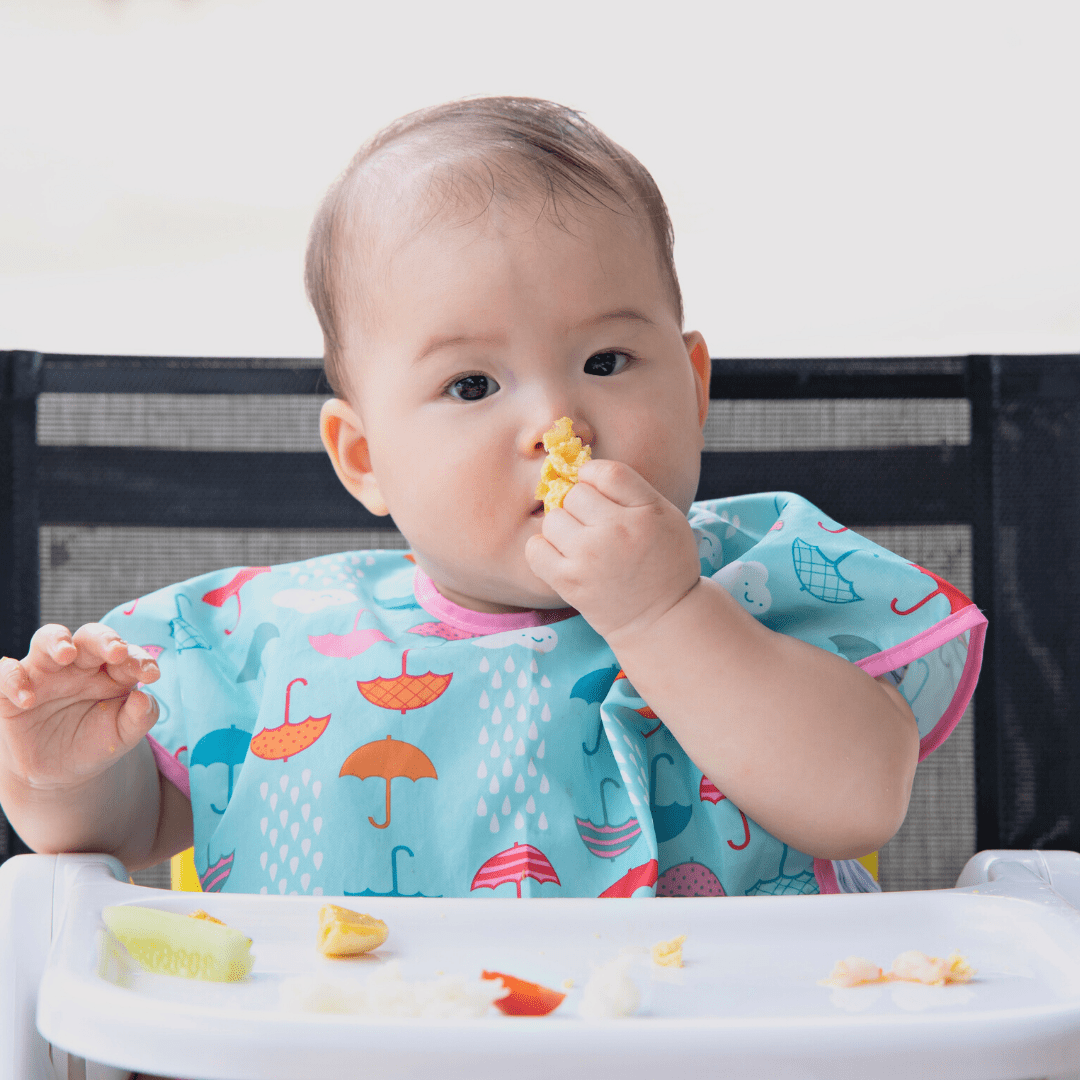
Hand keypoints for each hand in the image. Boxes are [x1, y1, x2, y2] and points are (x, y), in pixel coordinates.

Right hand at [0, 623, 159, 790]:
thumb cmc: (96, 742)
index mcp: (112, 670)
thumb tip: (145, 697)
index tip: (151, 675)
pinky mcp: (14, 689)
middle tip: (116, 651)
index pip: (128, 654)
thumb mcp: (123, 735)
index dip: (139, 660)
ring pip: (48, 639)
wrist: (58, 773)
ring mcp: (46, 673)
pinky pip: (8, 672)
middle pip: (90, 636)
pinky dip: (14, 679)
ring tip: (66, 654)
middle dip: (104, 639)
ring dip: (56, 642)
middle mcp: (80, 664)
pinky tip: (28, 699)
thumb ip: (140, 716)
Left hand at [524, 459, 701, 642]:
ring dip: (562, 528)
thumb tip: (583, 470)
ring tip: (580, 544)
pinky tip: (561, 556)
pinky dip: (543, 549)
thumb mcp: (667, 516)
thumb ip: (631, 490)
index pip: (604, 472)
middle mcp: (616, 531)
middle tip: (595, 526)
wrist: (662, 618)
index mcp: (646, 511)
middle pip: (574, 493)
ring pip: (553, 518)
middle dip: (581, 506)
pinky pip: (535, 548)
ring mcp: (589, 557)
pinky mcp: (569, 582)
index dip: (594, 477)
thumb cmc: (665, 562)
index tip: (598, 493)